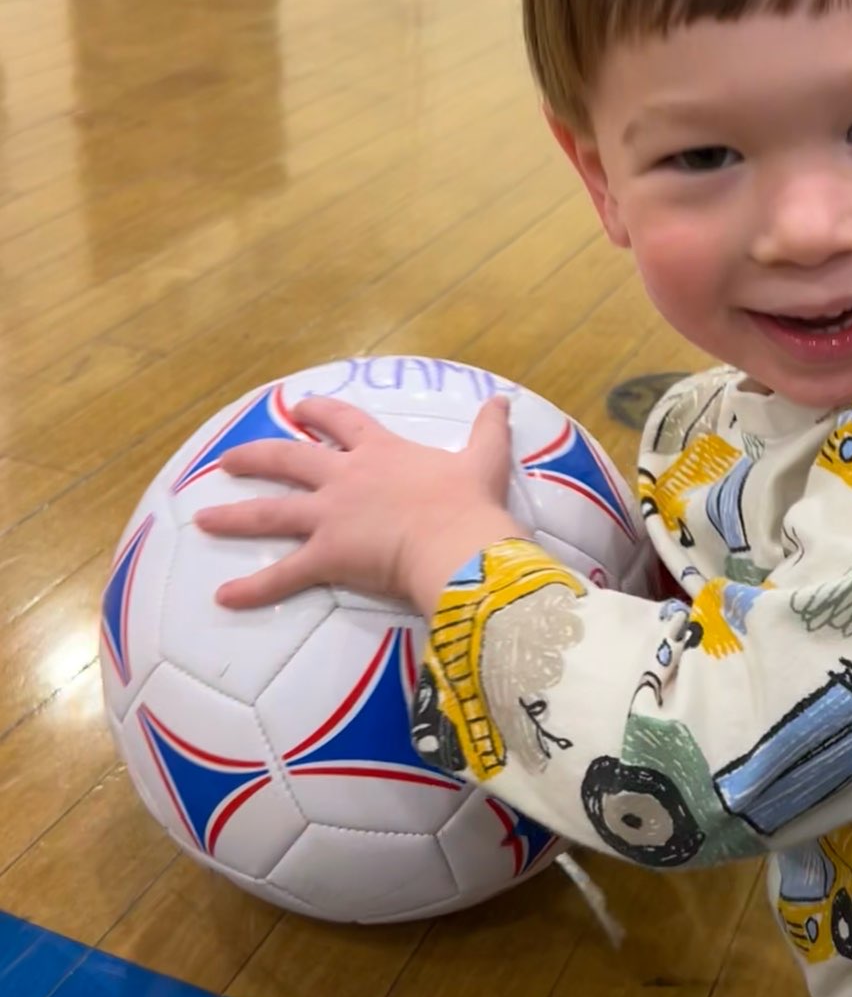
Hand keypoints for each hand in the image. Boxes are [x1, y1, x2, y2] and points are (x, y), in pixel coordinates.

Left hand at [194, 394, 526, 616]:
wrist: (457, 541)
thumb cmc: (470, 503)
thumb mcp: (484, 459)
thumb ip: (489, 430)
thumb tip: (503, 400)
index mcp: (381, 452)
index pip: (342, 422)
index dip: (319, 412)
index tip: (300, 408)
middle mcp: (346, 477)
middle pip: (289, 459)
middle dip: (256, 456)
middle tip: (229, 459)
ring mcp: (331, 516)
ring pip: (271, 512)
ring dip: (234, 515)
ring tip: (203, 518)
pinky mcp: (326, 556)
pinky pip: (283, 575)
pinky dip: (253, 588)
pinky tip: (224, 597)